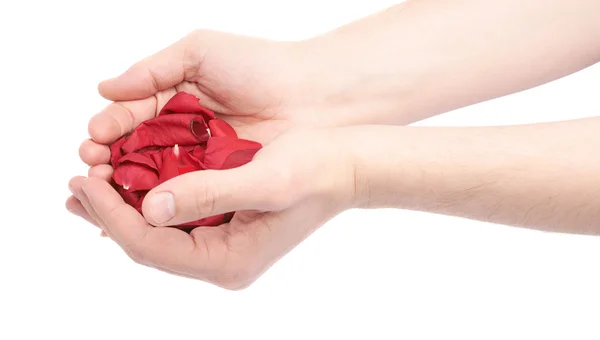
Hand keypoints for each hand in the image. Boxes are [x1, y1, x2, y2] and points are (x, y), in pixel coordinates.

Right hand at [67, 29, 312, 227]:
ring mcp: (200, 161)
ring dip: (128, 186)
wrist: (312, 94)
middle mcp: (181, 133)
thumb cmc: (259, 65)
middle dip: (110, 162)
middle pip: (134, 152)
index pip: (128, 118)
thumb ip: (153, 69)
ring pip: (155, 177)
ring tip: (107, 191)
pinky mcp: (221, 183)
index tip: (93, 143)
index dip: (107, 131)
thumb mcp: (202, 53)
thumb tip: (103, 89)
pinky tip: (142, 208)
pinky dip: (162, 202)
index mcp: (172, 98)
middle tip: (93, 170)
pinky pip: (185, 195)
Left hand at [68, 128, 355, 288]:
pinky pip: (174, 218)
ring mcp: (224, 246)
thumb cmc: (317, 170)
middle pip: (148, 244)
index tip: (83, 182)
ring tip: (89, 182)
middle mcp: (222, 260)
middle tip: (74, 184)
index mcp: (230, 260)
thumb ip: (208, 195)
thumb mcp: (266, 180)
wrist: (348, 165)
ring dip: (122, 206)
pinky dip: (147, 198)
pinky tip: (129, 181)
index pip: (153, 245)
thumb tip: (148, 207)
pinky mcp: (225, 227)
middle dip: (107, 214)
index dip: (111, 216)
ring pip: (158, 231)